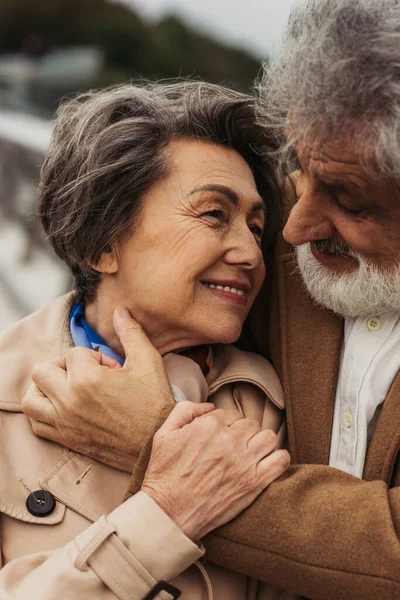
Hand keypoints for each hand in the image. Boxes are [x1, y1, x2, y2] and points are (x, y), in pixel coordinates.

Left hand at [21, 306, 175, 470]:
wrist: (157, 443)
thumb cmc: (154, 402)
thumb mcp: (147, 361)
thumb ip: (130, 332)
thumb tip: (120, 310)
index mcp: (87, 379)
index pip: (74, 353)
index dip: (96, 357)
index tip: (112, 370)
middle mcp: (69, 401)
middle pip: (43, 371)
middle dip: (63, 366)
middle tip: (84, 373)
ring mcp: (64, 422)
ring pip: (31, 398)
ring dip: (45, 389)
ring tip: (68, 387)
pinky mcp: (66, 439)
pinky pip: (37, 424)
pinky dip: (44, 413)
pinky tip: (65, 407)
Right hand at [142, 401, 289, 539]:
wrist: (168, 514)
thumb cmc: (163, 475)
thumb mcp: (163, 434)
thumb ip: (185, 410)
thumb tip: (209, 405)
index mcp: (208, 426)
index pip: (229, 413)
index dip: (224, 425)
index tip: (218, 437)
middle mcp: (229, 441)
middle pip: (250, 424)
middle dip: (242, 433)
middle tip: (232, 447)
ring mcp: (244, 462)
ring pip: (268, 437)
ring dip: (260, 443)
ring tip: (250, 453)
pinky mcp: (254, 483)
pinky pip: (281, 460)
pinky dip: (278, 459)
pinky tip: (267, 463)